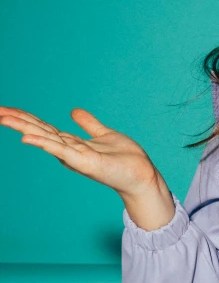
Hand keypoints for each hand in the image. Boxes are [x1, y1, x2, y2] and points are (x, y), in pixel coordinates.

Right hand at [0, 106, 159, 197]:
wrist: (141, 174)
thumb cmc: (124, 159)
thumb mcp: (103, 134)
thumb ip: (88, 123)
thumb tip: (73, 110)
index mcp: (71, 143)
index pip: (43, 127)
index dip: (25, 117)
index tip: (5, 108)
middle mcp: (68, 150)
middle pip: (38, 130)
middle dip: (17, 120)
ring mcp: (74, 157)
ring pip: (44, 137)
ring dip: (23, 127)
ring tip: (3, 117)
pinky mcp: (84, 162)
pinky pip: (61, 150)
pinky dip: (43, 143)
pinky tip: (26, 138)